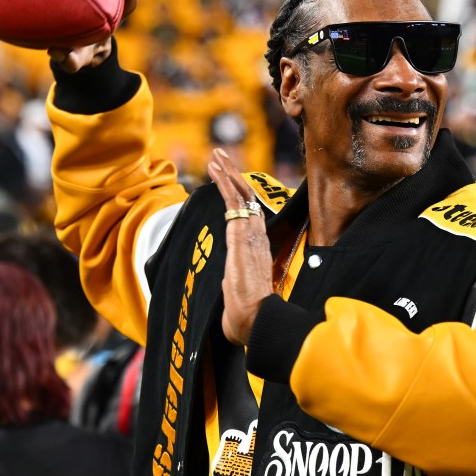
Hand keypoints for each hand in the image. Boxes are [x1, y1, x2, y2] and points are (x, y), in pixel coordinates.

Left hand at [206, 148, 273, 344]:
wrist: (255, 319)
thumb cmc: (247, 315)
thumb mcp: (239, 294)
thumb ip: (234, 286)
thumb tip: (227, 294)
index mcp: (259, 248)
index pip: (251, 215)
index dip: (241, 196)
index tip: (231, 182)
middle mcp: (258, 236)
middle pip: (248, 198)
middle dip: (234, 176)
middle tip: (223, 158)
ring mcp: (251, 234)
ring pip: (241, 194)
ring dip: (228, 173)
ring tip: (217, 156)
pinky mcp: (241, 234)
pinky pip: (234, 200)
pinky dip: (225, 181)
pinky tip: (216, 168)